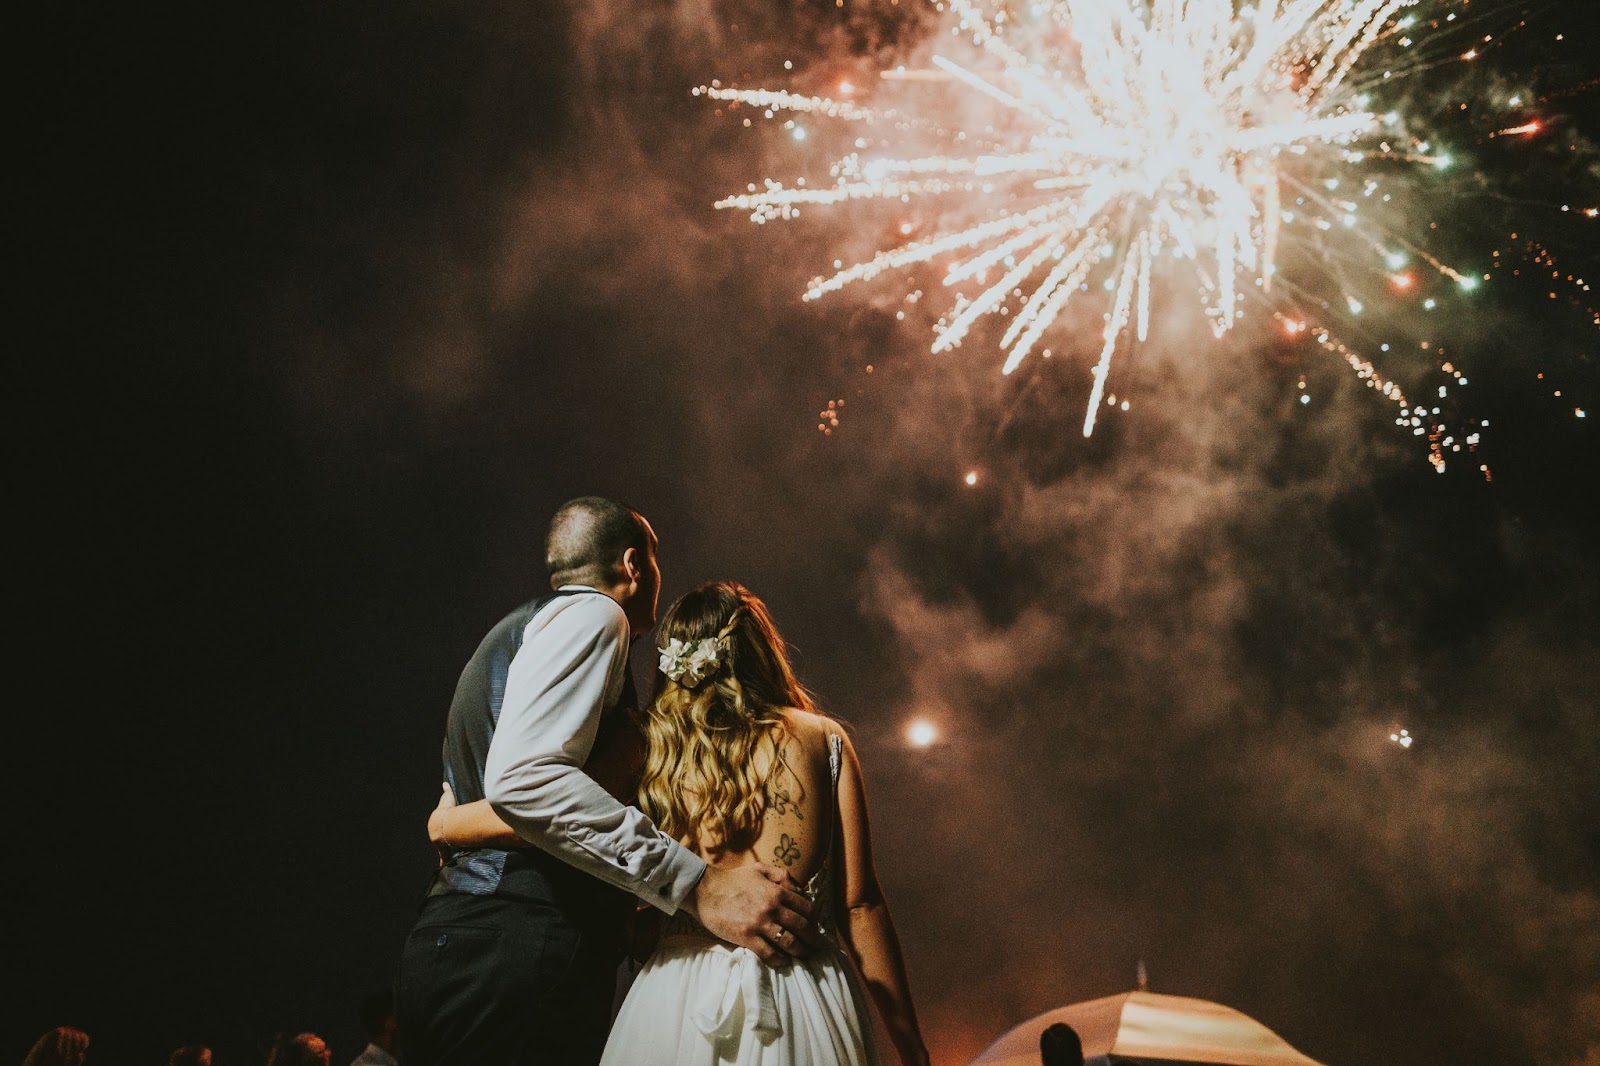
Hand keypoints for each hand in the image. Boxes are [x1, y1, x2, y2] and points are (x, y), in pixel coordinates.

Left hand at [428, 782, 456, 864]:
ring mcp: (441, 844)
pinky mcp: (445, 852)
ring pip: (443, 850)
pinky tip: (446, 868)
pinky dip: (444, 863)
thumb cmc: (447, 812)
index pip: (439, 827)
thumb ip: (447, 792)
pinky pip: (445, 859)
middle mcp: (437, 835)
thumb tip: (445, 783)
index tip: (445, 831)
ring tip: (450, 856)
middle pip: (440, 840)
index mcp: (437, 825)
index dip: (442, 829)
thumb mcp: (447, 799)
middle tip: (449, 844)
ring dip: (445, 852)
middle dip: (443, 842)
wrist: (444, 824)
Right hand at [684, 864, 816, 963]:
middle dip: (812, 938)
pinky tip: (783, 961)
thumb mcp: (759, 870)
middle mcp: (772, 908)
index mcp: (777, 891)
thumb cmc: (732, 879)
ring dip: (800, 951)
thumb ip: (781, 876)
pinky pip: (769, 954)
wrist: (704, 890)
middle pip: (803, 927)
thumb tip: (800, 889)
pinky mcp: (746, 938)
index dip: (815, 919)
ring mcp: (759, 924)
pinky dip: (780, 960)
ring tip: (802, 955)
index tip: (815, 926)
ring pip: (790, 942)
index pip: (807, 908)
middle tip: (814, 945)